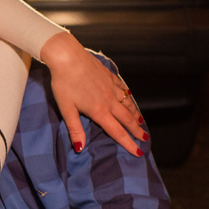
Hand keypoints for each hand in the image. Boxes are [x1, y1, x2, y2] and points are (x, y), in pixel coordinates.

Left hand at [40, 32, 145, 155]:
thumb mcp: (66, 109)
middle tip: (144, 138)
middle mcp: (109, 100)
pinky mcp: (109, 76)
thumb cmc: (64, 83)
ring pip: (127, 103)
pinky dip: (128, 95)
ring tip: (140, 121)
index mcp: (99, 111)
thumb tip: (80, 148)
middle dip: (136, 130)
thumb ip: (75, 129)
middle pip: (126, 118)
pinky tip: (129, 96)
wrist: (68, 57)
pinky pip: (123, 88)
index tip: (138, 152)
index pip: (117, 131)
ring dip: (135, 114)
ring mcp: (111, 87)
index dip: (128, 143)